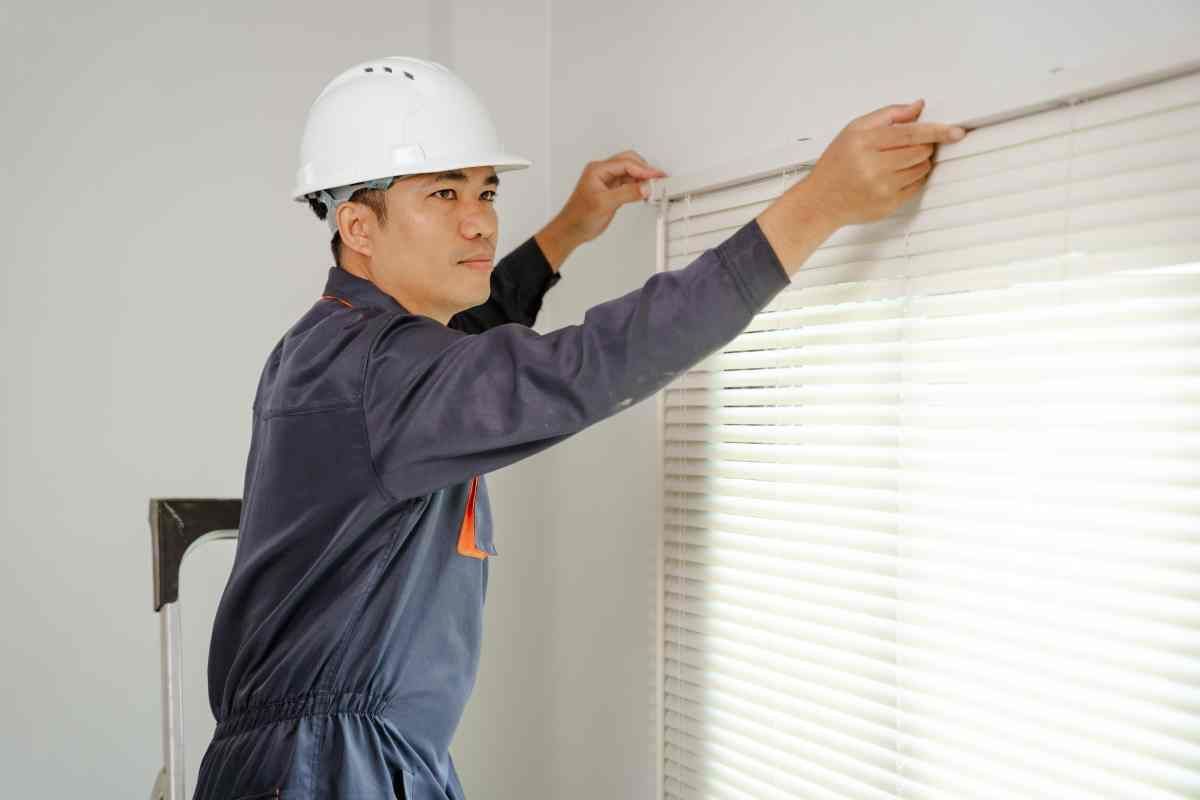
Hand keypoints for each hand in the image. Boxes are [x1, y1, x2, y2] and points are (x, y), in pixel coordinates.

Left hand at [554, 150, 667, 244]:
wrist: (571, 230)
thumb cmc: (579, 216)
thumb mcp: (604, 204)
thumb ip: (626, 194)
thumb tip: (644, 187)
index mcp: (597, 170)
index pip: (625, 163)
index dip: (643, 169)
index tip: (655, 176)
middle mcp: (602, 172)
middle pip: (629, 162)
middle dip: (645, 169)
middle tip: (659, 178)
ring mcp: (607, 181)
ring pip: (631, 172)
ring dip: (643, 177)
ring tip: (655, 185)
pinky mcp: (612, 190)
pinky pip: (629, 183)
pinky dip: (639, 186)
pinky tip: (645, 191)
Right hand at [801, 99, 966, 227]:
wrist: (821, 200)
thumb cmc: (836, 163)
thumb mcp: (854, 129)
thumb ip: (889, 115)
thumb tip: (919, 108)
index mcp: (865, 143)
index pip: (911, 133)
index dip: (937, 131)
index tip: (955, 131)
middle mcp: (874, 167)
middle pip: (921, 151)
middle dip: (923, 145)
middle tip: (911, 144)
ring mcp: (883, 188)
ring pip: (922, 168)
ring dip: (919, 161)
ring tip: (899, 160)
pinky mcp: (889, 204)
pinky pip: (917, 186)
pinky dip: (914, 177)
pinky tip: (896, 175)